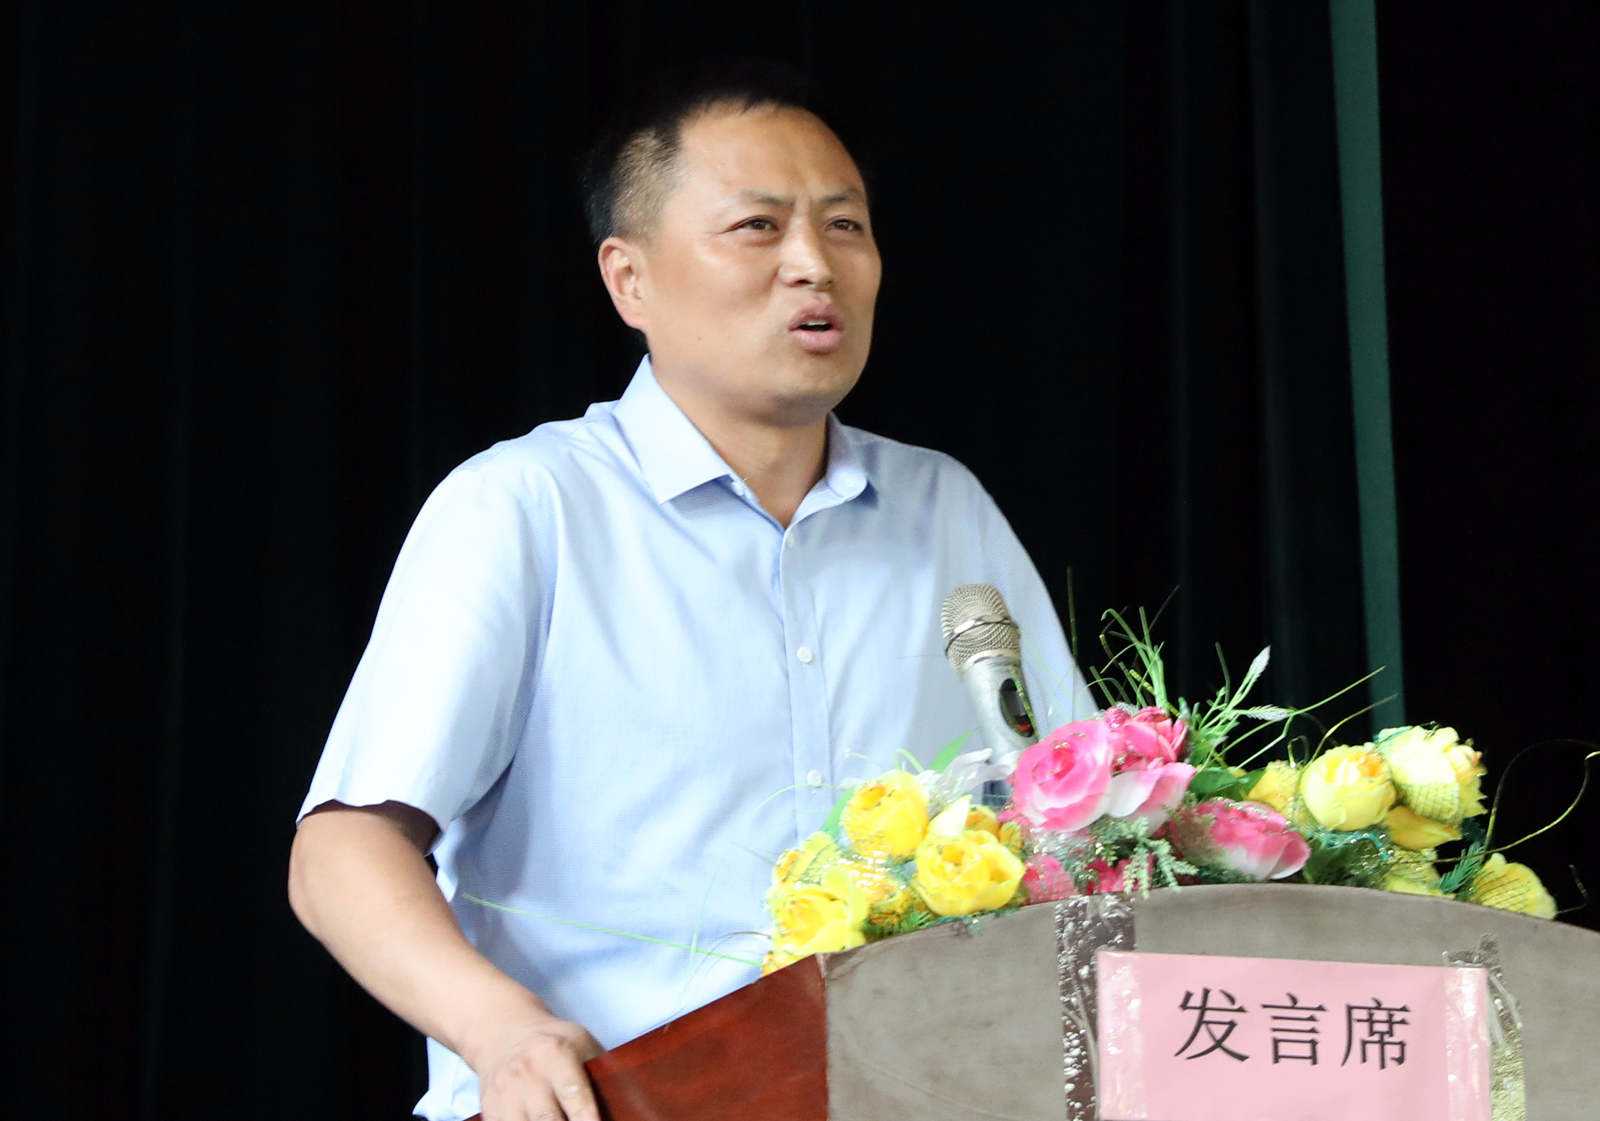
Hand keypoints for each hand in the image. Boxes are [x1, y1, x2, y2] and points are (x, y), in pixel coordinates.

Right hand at [473, 1013, 604, 1120]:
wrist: (503, 1030)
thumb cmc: (551, 1041)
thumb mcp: (582, 1043)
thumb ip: (601, 1071)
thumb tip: (627, 1103)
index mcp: (555, 1053)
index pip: (575, 1093)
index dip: (587, 1118)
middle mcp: (527, 1073)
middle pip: (546, 1118)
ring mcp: (505, 1092)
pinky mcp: (490, 1108)